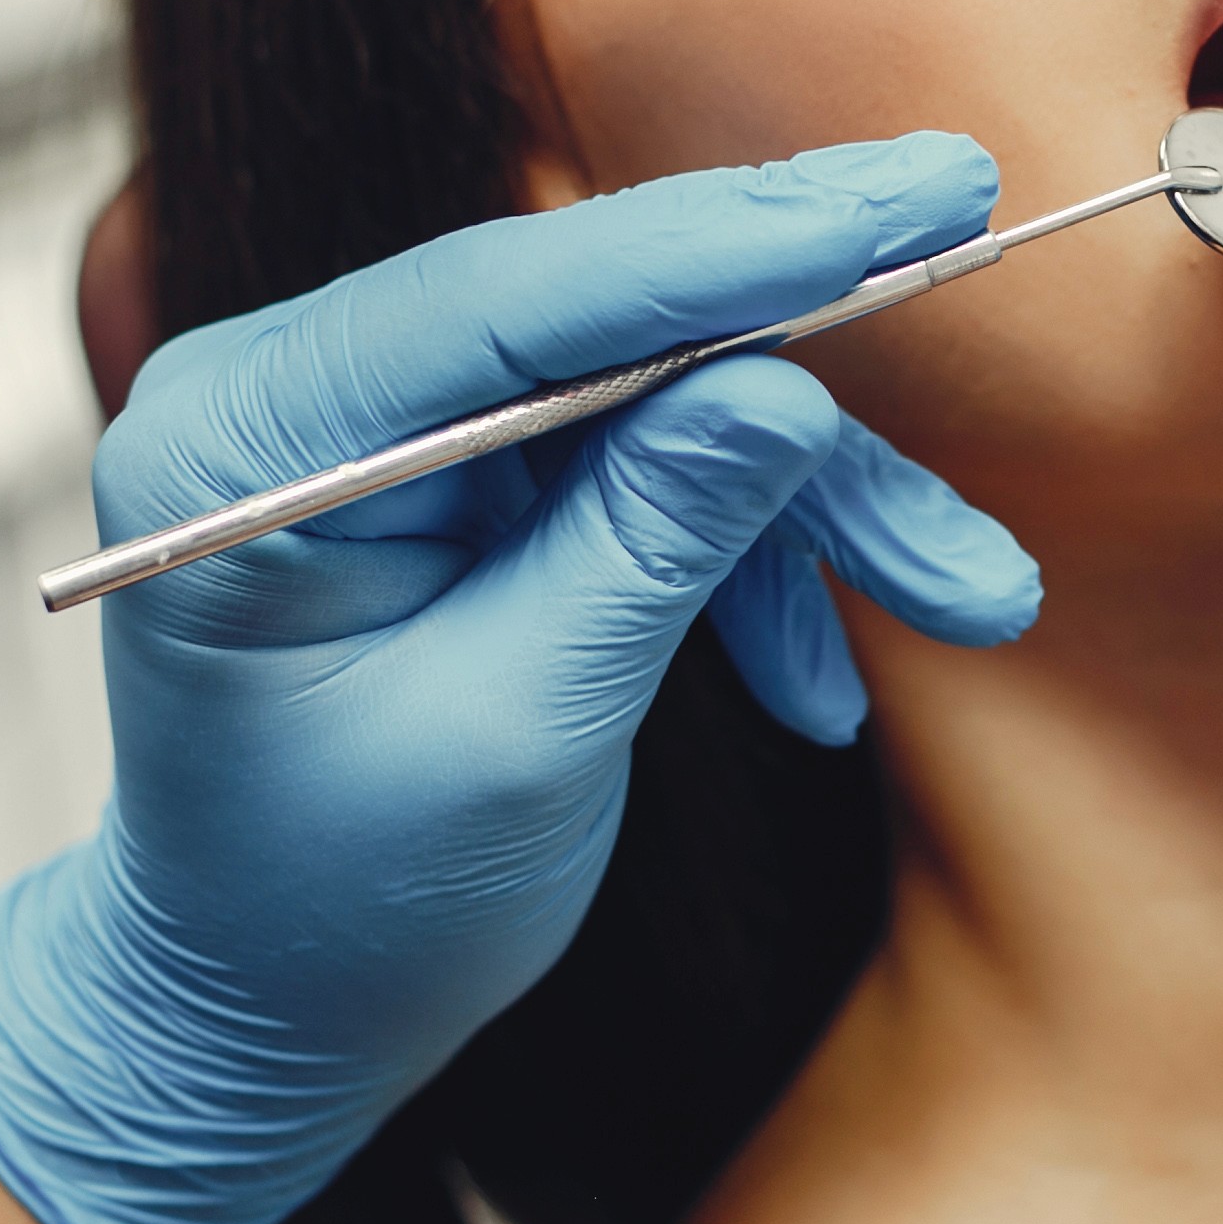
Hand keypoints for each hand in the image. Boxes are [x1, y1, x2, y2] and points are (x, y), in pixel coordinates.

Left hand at [0, 137, 1040, 1223]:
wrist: (260, 1018)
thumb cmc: (333, 911)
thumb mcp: (516, 736)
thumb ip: (645, 546)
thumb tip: (784, 392)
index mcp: (247, 442)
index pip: (500, 297)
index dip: (707, 248)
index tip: (879, 205)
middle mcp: (307, 399)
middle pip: (590, 309)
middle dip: (795, 308)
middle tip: (965, 212)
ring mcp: (394, 436)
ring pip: (652, 398)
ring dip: (816, 502)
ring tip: (975, 592)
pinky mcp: (470, 484)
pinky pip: (643, 470)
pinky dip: (753, 565)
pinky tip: (822, 681)